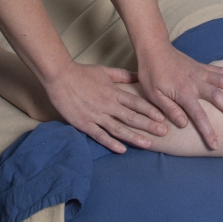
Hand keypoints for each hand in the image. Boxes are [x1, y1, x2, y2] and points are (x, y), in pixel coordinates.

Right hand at [43, 61, 169, 153]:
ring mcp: (96, 115)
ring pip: (118, 129)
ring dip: (134, 137)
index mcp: (113, 92)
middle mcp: (107, 105)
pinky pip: (100, 135)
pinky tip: (122, 150)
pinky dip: (111, 143)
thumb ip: (122, 75)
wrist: (59, 77)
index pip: (135, 102)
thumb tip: (138, 76)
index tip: (163, 117)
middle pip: (131, 117)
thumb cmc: (82, 72)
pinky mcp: (84, 123)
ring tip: (148, 144)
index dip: (150, 110)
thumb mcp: (104, 71)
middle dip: (148, 125)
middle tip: (163, 133)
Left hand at [135, 43, 222, 150]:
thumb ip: (169, 109)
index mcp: (183, 92)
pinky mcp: (201, 66)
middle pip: (218, 97)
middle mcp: (196, 82)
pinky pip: (220, 70)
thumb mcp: (153, 95)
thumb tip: (184, 124)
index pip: (198, 115)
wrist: (153, 48)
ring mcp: (200, 72)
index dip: (207, 131)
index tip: (215, 144)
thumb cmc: (151, 73)